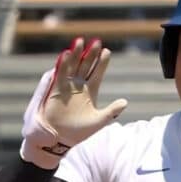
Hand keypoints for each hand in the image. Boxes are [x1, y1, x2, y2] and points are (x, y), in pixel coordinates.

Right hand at [21, 38, 127, 165]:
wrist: (60, 140)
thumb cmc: (79, 132)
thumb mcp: (98, 121)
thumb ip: (111, 111)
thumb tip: (125, 102)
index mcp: (91, 91)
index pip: (98, 73)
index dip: (102, 63)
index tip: (107, 52)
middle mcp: (79, 86)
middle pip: (86, 65)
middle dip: (91, 54)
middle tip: (96, 42)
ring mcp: (67, 86)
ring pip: (73, 66)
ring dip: (76, 54)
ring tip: (80, 42)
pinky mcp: (55, 89)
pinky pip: (59, 74)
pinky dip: (62, 64)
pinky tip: (66, 54)